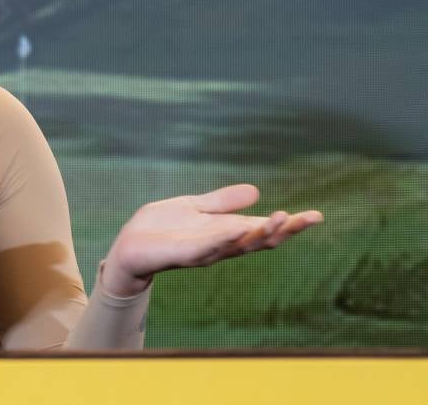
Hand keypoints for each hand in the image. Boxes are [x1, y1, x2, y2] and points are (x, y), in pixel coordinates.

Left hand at [100, 184, 322, 297]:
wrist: (128, 245)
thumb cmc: (161, 229)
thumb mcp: (195, 207)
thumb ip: (222, 202)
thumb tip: (256, 191)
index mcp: (225, 233)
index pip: (262, 229)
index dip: (289, 225)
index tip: (317, 216)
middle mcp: (220, 245)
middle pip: (258, 240)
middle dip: (283, 230)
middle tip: (308, 218)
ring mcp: (202, 251)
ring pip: (237, 245)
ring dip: (259, 233)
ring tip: (281, 218)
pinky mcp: (181, 254)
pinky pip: (205, 248)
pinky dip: (222, 240)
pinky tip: (237, 231)